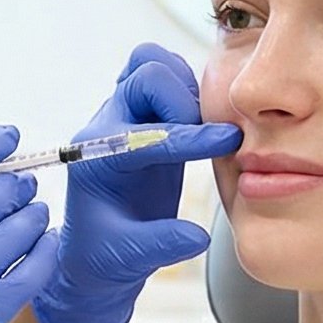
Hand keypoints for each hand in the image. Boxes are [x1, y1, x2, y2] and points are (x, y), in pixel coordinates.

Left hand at [30, 44, 242, 322]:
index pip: (142, 131)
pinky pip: (171, 79)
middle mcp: (110, 126)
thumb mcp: (127, 257)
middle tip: (208, 135)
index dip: (187, 137)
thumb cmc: (105, 254)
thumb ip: (160, 245)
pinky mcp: (152, 118)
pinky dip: (194, 91)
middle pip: (144, 71)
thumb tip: (197, 236)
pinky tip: (211, 126)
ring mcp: (130, 117)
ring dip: (188, 88)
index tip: (226, 142)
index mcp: (96, 155)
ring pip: (156, 64)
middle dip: (182, 98)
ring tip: (209, 128)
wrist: (99, 251)